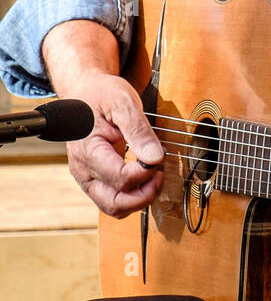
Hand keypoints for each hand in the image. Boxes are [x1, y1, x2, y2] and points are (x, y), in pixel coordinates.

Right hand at [64, 72, 164, 217]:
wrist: (86, 93)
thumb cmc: (102, 95)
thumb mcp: (123, 103)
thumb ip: (138, 131)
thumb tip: (154, 157)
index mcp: (87, 150)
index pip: (119, 178)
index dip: (144, 174)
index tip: (157, 158)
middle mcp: (82, 169)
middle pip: (114, 203)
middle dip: (143, 196)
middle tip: (159, 176)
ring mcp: (87, 177)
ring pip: (113, 207)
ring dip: (138, 200)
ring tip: (153, 178)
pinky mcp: (94, 179)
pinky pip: (112, 200)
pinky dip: (131, 196)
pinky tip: (144, 180)